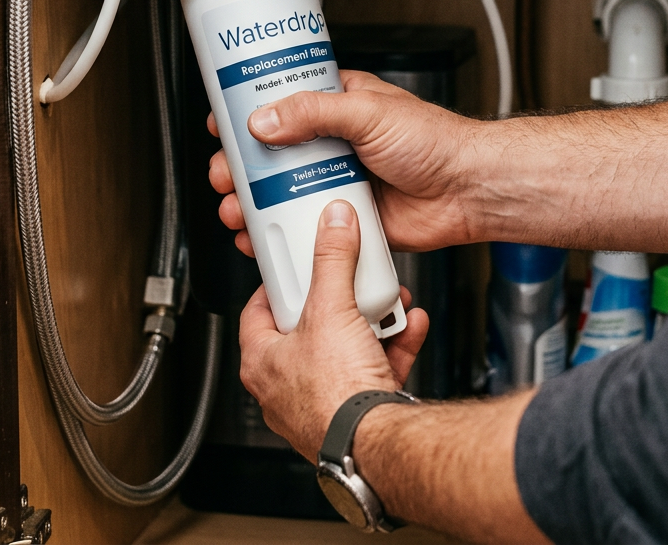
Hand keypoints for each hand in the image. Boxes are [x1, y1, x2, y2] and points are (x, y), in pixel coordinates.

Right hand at [209, 70, 488, 255]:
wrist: (468, 191)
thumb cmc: (436, 142)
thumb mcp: (368, 112)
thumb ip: (315, 113)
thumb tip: (266, 120)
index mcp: (340, 105)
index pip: (283, 102)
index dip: (249, 113)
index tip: (223, 124)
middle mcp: (335, 142)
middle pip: (273, 152)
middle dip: (241, 166)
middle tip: (224, 175)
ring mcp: (339, 180)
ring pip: (282, 192)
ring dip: (252, 202)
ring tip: (235, 210)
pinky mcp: (346, 217)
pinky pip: (304, 226)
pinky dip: (280, 234)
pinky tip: (262, 238)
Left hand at [240, 198, 428, 459]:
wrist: (375, 442)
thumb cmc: (334, 395)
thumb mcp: (331, 308)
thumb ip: (333, 259)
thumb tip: (333, 223)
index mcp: (263, 363)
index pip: (258, 311)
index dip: (279, 284)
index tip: (298, 266)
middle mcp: (287, 387)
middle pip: (311, 326)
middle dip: (341, 300)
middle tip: (352, 280)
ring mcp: (323, 401)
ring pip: (347, 347)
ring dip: (373, 321)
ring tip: (388, 301)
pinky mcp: (356, 412)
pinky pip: (374, 369)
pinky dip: (393, 345)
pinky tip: (409, 326)